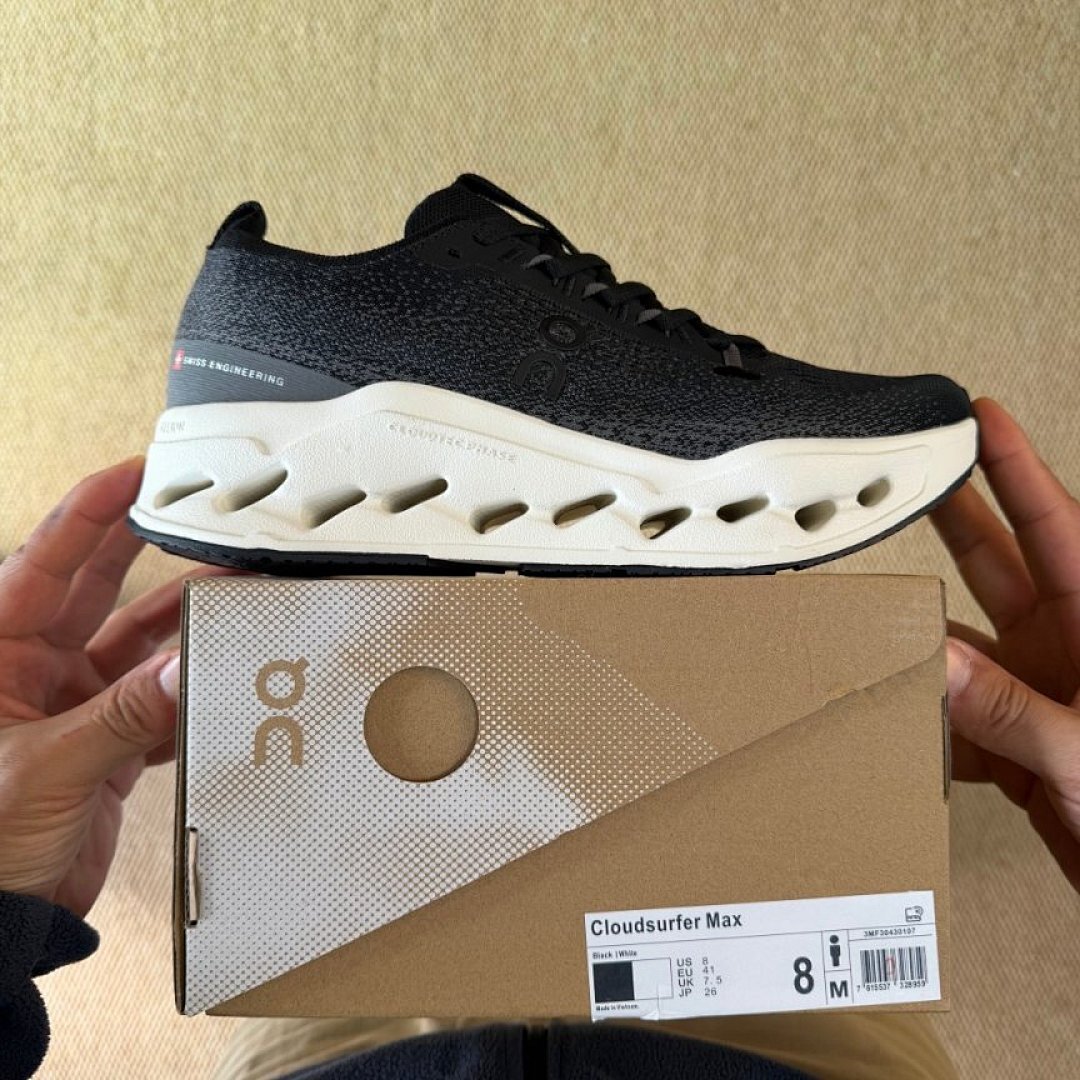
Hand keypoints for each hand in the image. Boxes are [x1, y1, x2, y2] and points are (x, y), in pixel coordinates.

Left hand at [0, 459, 233, 916]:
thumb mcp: (43, 769)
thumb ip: (122, 715)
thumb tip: (188, 667)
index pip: (45, 563)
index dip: (91, 512)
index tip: (135, 471)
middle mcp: (33, 670)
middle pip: (98, 588)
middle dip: (149, 550)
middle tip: (196, 514)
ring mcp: (73, 705)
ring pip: (140, 645)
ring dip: (186, 625)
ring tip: (236, 600)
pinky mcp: (105, 744)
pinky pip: (159, 699)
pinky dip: (192, 690)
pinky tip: (222, 677)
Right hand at [932, 398, 1079, 890]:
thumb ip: (1009, 708)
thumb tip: (934, 661)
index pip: (1053, 524)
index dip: (1014, 466)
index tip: (978, 417)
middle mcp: (1066, 649)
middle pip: (995, 566)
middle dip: (947, 522)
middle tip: (903, 482)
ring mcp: (1037, 693)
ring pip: (957, 649)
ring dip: (916, 648)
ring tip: (867, 636)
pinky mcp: (1017, 743)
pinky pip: (954, 717)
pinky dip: (924, 724)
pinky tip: (899, 728)